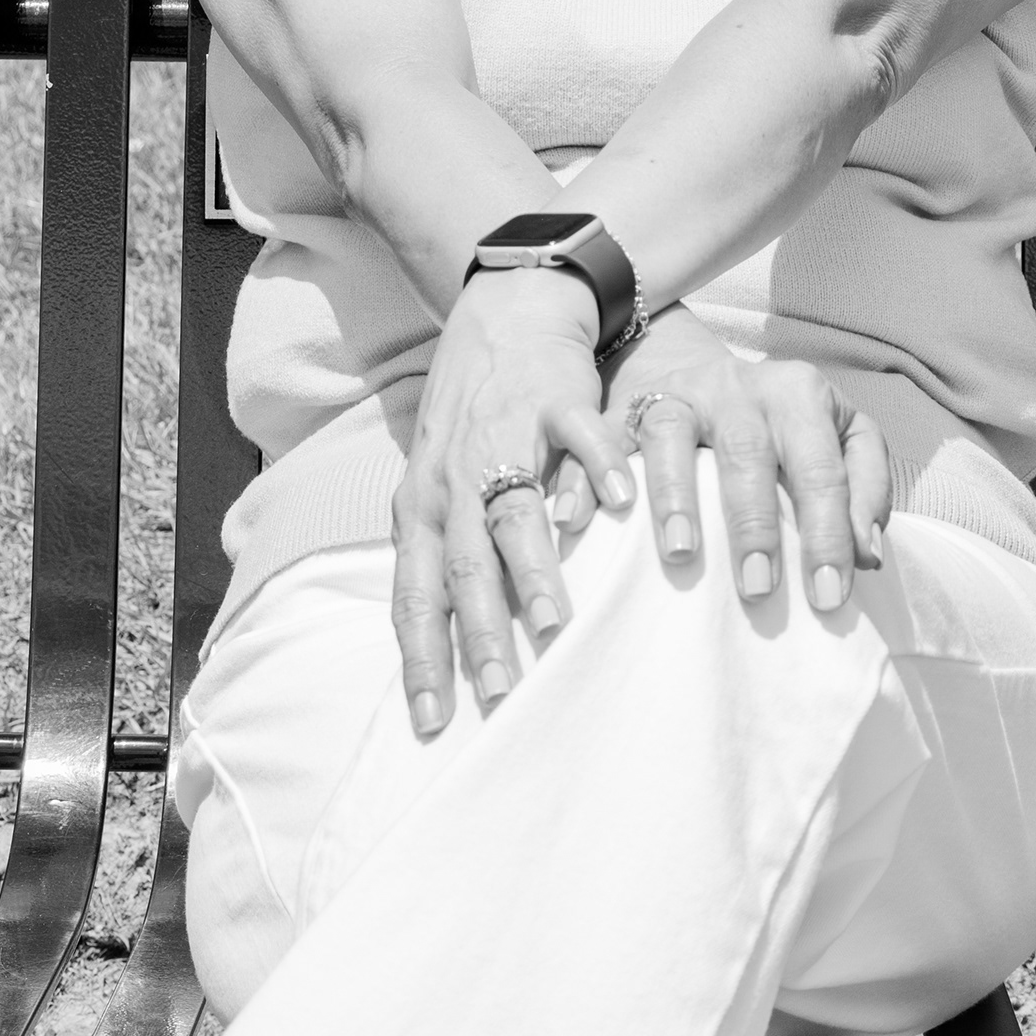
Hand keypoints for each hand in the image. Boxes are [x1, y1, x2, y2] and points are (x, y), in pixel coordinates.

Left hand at [392, 270, 631, 738]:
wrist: (506, 312)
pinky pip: (579, 439)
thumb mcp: (443, 489)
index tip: (433, 723)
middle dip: (480, 634)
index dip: (422, 660)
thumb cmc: (475, 419)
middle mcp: (454, 480)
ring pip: (513, 513)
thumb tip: (455, 649)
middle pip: (461, 568)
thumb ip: (452, 558)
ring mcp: (503, 439)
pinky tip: (620, 508)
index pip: (415, 597)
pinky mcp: (555, 400)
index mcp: (424, 509)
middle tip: (499, 695)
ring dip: (532, 573)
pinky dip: (598, 472)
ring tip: (554, 626)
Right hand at [554, 307, 891, 610]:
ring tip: (683, 555)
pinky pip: (599, 440)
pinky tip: (580, 520)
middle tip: (759, 589)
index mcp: (799, 393)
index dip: (827, 534)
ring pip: (669, 434)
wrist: (704, 371)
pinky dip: (586, 478)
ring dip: (675, 496)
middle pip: (747, 451)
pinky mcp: (624, 409)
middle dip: (754, 523)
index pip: (822, 468)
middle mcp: (736, 387)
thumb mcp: (843, 437)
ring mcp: (676, 394)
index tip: (829, 597)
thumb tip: (868, 551)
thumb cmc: (785, 425)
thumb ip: (866, 488)